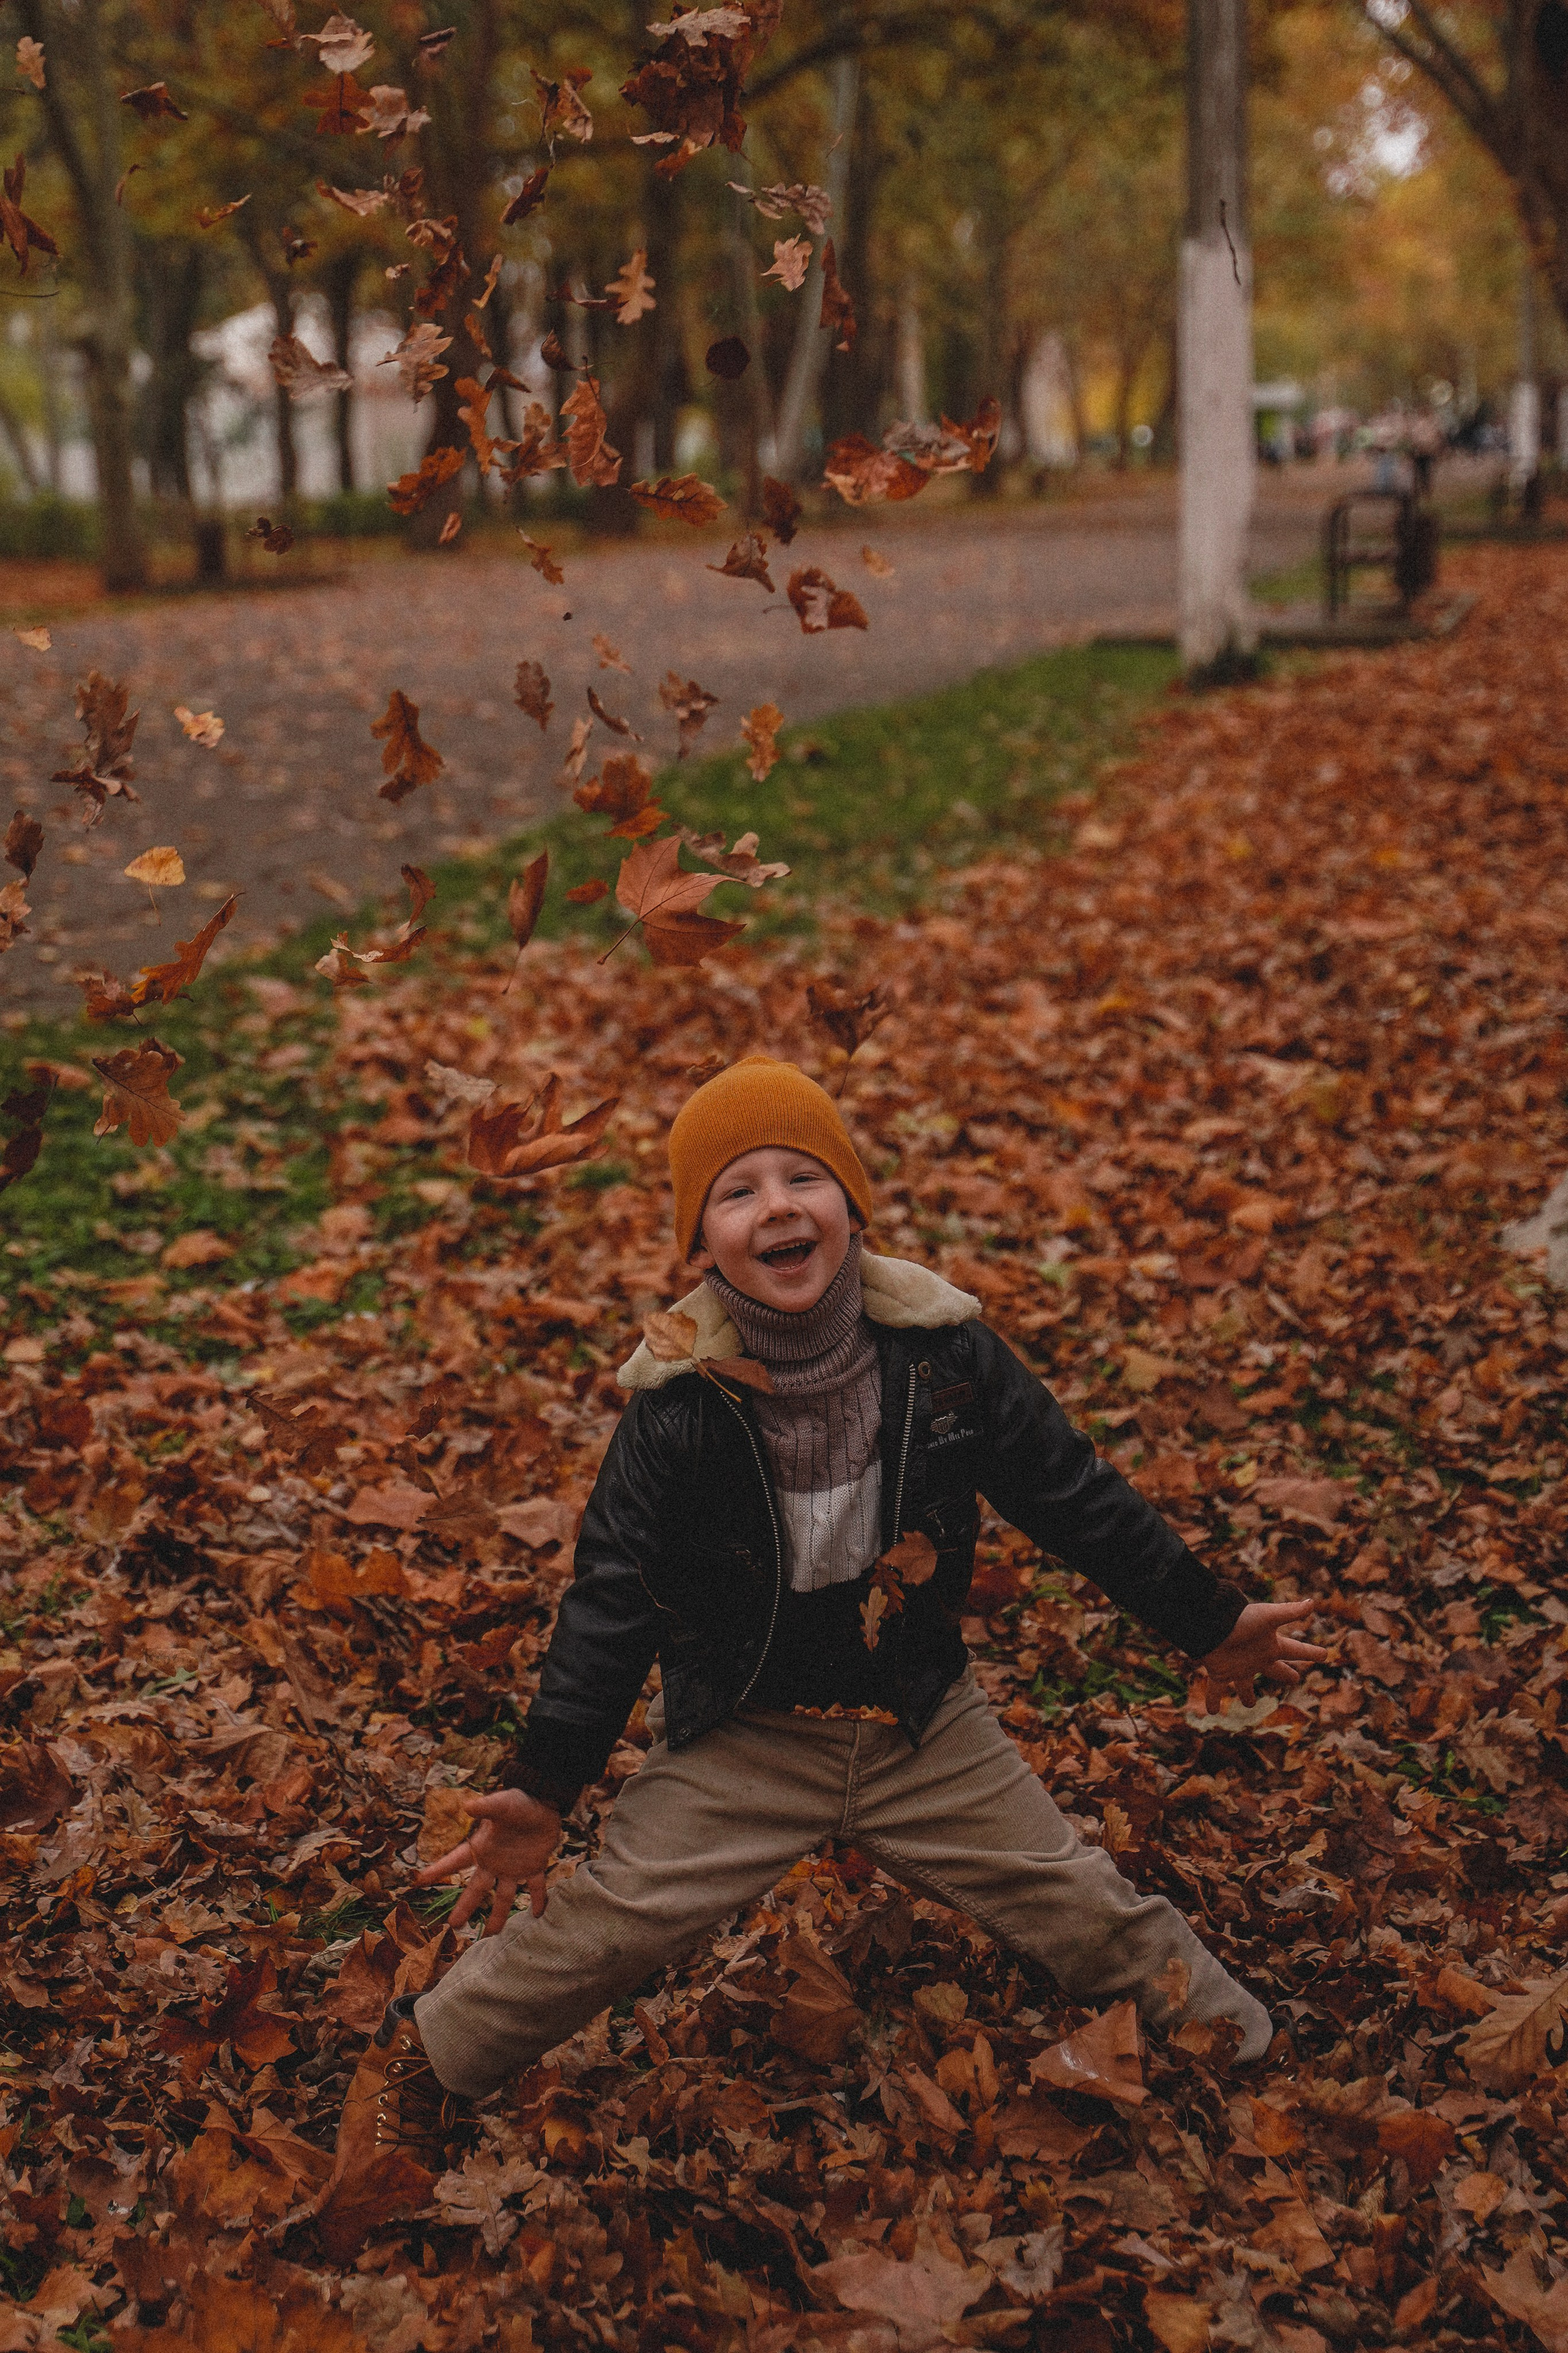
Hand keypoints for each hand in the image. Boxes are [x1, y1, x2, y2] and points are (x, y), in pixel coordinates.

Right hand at [415, 1789, 560, 1936]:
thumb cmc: (520, 1802)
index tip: (419, 1881)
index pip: (456, 1861)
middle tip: (453, 1926)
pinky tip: (538, 1915)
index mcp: (482, 1848)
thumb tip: (467, 1806)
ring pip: (504, 1896)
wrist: (546, 1802)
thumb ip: (486, 1807)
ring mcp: (514, 1867)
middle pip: (477, 1889)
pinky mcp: (535, 1866)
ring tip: (492, 1934)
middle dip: (465, 1907)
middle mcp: (495, 1862)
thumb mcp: (502, 1803)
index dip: (438, 1870)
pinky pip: (535, 1887)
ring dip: (499, 1915)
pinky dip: (538, 1899)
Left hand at [1201, 1600, 1325, 1705]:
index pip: (1297, 1650)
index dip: (1311, 1653)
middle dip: (1286, 1674)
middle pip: (1276, 1670)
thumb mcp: (1269, 1616)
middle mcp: (1256, 1658)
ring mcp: (1238, 1668)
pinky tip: (1211, 1712)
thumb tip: (1312, 1603)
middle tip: (1295, 1679)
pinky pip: (1216, 1691)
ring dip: (1246, 1695)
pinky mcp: (1220, 1674)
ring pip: (1245, 1686)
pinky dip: (1213, 1701)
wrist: (1211, 1625)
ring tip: (1248, 1705)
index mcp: (1271, 1646)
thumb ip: (1290, 1612)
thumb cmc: (1241, 1621)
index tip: (1325, 1654)